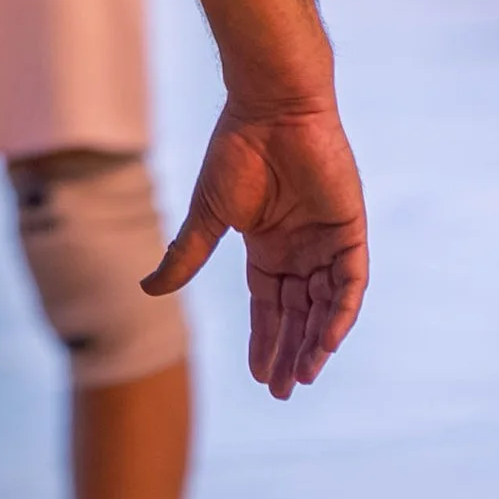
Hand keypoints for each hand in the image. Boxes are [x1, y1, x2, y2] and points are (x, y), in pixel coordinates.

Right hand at [146, 98, 368, 397]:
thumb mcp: (208, 214)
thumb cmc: (237, 151)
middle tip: (284, 391)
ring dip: (316, 342)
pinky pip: (350, 283)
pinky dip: (340, 313)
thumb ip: (187, 254)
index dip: (264, 339)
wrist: (272, 107)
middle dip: (291, 352)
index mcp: (267, 245)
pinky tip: (327, 341)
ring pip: (324, 305)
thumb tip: (149, 289)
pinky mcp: (350, 230)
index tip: (260, 377)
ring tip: (304, 376)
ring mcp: (326, 241)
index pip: (269, 305)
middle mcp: (299, 248)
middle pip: (298, 313)